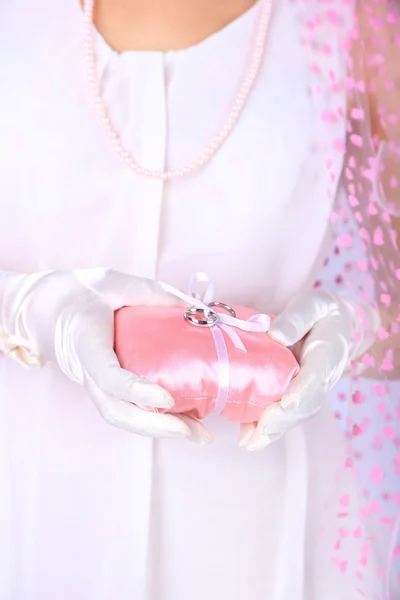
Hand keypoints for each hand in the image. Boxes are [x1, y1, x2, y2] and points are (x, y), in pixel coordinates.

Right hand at [0, 268, 211, 442]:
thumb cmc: (83, 294)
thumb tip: (198, 308)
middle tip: (194, 431)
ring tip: (198, 433)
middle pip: (116, 411)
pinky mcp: (104, 389)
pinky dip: (154, 422)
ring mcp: (94, 385)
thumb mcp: (115, 282)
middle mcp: (87, 372)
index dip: (136, 391)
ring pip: (122, 417)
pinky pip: (126, 411)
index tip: (167, 399)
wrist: (51, 308)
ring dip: (160, 430)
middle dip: (156, 427)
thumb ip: (153, 293)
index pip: (108, 376)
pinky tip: (184, 422)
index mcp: (86, 343)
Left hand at [239, 290, 379, 450]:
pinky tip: (247, 438)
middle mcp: (321, 379)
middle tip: (258, 432)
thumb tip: (277, 336)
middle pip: (304, 406)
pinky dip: (267, 428)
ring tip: (248, 443)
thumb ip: (297, 318)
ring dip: (272, 432)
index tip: (283, 404)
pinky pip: (285, 414)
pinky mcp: (298, 394)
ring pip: (294, 416)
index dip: (299, 395)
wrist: (336, 323)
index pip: (314, 380)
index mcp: (327, 356)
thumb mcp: (313, 304)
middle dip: (281, 421)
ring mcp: (311, 390)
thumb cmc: (321, 312)